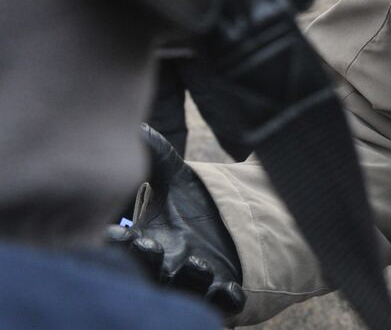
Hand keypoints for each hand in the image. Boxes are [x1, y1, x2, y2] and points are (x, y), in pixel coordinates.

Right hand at [108, 125, 245, 316]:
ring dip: (189, 278)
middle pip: (147, 272)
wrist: (236, 226)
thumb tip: (138, 125)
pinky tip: (231, 288)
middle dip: (146, 263)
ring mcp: (192, 283)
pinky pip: (222, 304)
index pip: (118, 248)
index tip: (117, 232)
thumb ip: (156, 155)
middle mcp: (162, 267)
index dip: (115, 243)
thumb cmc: (191, 206)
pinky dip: (225, 297)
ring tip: (198, 262)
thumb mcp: (175, 178)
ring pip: (183, 289)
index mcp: (142, 242)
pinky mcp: (222, 292)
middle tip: (151, 248)